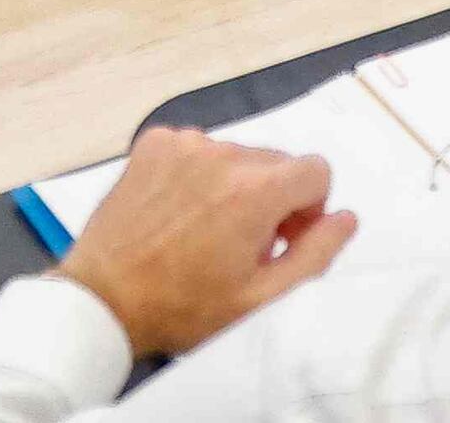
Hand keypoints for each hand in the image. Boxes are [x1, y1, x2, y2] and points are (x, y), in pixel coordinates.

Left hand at [52, 127, 356, 361]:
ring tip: (206, 231)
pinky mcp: (153, 144)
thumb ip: (316, 254)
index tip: (284, 239)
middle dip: (273, 198)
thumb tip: (346, 218)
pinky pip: (197, 148)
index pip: (316, 170)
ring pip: (236, 154)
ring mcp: (183, 144)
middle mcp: (222, 153)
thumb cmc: (183, 306)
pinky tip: (179, 211)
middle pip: (276, 161)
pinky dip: (197, 173)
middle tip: (244, 244)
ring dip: (234, 185)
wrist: (103, 300)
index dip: (310, 208)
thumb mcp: (261, 298)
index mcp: (255, 190)